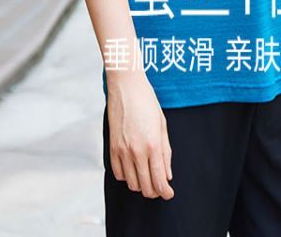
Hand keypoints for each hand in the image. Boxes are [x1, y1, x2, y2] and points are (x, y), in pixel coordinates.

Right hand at [106, 67, 174, 198]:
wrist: (126, 86)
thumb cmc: (147, 102)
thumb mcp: (162, 125)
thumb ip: (165, 152)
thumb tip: (167, 175)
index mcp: (153, 145)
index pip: (159, 181)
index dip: (165, 192)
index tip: (169, 194)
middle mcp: (136, 152)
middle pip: (145, 187)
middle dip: (154, 191)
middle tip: (160, 187)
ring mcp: (122, 151)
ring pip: (132, 184)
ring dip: (141, 184)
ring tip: (147, 175)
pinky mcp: (112, 148)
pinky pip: (118, 174)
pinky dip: (127, 176)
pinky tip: (134, 168)